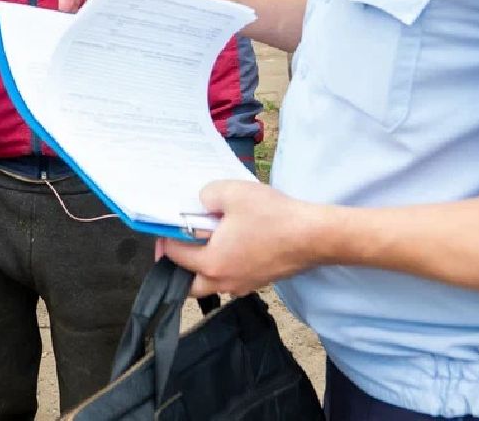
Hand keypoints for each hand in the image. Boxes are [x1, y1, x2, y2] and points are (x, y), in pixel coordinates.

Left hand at [154, 181, 326, 296]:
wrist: (313, 236)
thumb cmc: (272, 216)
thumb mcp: (233, 193)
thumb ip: (208, 195)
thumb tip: (202, 202)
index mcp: (211, 263)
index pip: (175, 256)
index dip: (166, 240)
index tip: (165, 228)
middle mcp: (224, 281)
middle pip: (190, 285)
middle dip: (179, 267)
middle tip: (179, 246)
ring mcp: (244, 285)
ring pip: (212, 284)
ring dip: (204, 268)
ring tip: (207, 242)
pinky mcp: (261, 282)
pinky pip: (233, 279)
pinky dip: (225, 266)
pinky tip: (234, 244)